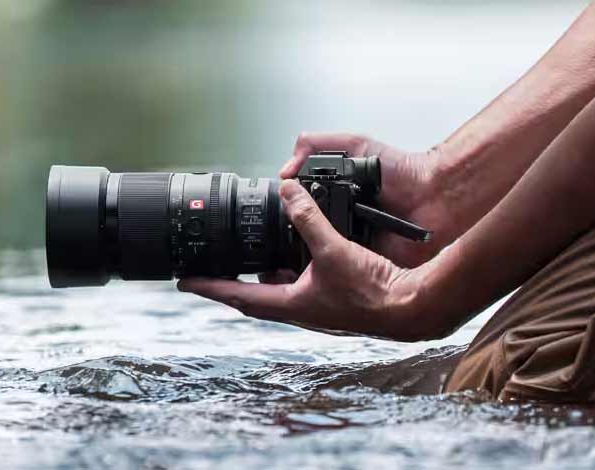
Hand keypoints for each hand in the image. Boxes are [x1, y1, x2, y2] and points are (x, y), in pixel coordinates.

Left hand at [178, 180, 443, 341]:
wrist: (411, 308)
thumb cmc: (373, 291)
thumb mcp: (333, 248)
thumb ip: (309, 217)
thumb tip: (288, 189)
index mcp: (291, 305)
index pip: (238, 296)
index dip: (208, 287)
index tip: (183, 281)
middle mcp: (299, 309)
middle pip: (253, 295)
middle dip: (230, 280)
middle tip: (211, 265)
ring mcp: (316, 306)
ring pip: (278, 288)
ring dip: (262, 272)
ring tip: (248, 252)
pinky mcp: (332, 297)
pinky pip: (300, 281)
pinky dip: (290, 266)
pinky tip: (295, 250)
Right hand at [281, 132, 449, 267]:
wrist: (436, 196)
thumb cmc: (405, 172)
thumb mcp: (356, 144)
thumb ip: (318, 145)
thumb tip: (285, 169)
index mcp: (334, 197)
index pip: (298, 210)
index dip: (285, 212)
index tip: (272, 212)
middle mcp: (341, 222)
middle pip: (305, 237)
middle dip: (293, 240)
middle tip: (282, 239)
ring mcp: (354, 245)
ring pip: (321, 257)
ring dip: (312, 257)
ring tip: (302, 254)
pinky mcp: (369, 264)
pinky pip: (347, 271)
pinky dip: (340, 268)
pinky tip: (331, 263)